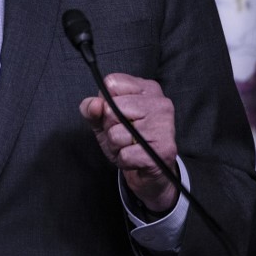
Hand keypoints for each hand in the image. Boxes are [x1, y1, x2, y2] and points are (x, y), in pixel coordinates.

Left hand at [80, 73, 177, 213]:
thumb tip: (95, 105)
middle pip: (112, 109)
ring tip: (129, 146)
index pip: (112, 83)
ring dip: (116, 146)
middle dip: (109, 127)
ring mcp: (164, 125)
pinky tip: (135, 157)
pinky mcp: (164, 149)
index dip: (105, 102)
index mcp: (147, 88)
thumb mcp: (103, 121)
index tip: (116, 113)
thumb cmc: (125, 139)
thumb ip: (91, 109)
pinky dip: (124, 160)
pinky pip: (125, 154)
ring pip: (116, 134)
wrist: (147, 172)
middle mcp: (160, 103)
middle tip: (123, 133)